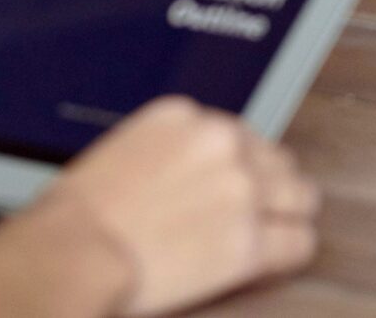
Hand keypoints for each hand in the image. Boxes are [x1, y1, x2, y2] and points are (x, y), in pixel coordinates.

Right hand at [0, 97, 317, 316]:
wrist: (75, 249)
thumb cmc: (79, 214)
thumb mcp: (122, 152)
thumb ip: (168, 153)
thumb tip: (189, 177)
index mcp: (184, 115)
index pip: (239, 134)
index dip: (238, 166)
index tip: (229, 186)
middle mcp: (220, 142)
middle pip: (277, 160)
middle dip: (268, 187)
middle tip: (254, 214)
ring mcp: (241, 191)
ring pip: (300, 197)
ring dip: (286, 216)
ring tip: (270, 235)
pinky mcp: (250, 242)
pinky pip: (299, 243)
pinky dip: (289, 254)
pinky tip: (271, 261)